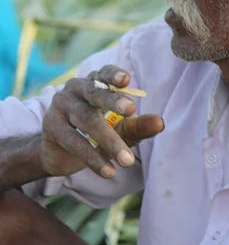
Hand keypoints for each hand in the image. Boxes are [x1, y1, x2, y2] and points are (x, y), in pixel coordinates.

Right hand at [41, 65, 163, 178]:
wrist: (60, 152)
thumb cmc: (96, 131)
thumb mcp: (120, 127)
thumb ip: (138, 124)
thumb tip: (160, 123)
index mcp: (95, 82)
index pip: (104, 73)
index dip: (114, 75)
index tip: (127, 80)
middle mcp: (76, 89)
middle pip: (95, 93)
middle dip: (114, 101)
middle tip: (132, 110)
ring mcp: (62, 106)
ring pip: (87, 119)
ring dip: (109, 140)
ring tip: (128, 161)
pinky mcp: (52, 127)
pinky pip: (74, 141)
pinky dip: (93, 158)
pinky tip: (109, 171)